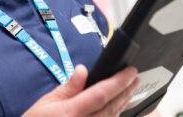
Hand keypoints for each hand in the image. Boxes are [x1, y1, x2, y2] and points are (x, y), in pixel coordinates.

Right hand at [23, 64, 139, 116]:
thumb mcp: (47, 102)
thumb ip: (68, 87)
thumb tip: (82, 70)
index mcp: (71, 112)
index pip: (101, 94)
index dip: (118, 82)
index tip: (130, 71)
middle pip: (111, 106)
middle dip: (126, 90)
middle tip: (135, 77)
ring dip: (123, 102)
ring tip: (130, 89)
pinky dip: (114, 114)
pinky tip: (119, 106)